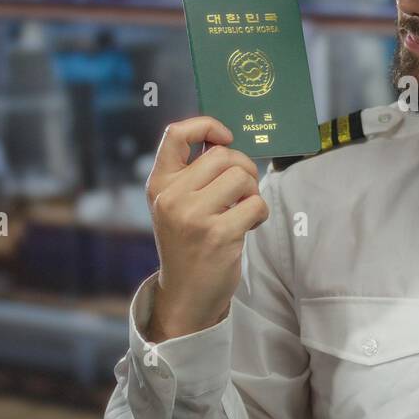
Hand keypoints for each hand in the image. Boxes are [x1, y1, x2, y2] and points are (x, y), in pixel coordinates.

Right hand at [144, 117, 268, 340]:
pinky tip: (249, 225)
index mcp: (159, 184)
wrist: (186, 293)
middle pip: (223, 155)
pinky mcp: (218, 235)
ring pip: (241, 176)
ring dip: (252, 190)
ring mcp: (193, 216)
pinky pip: (256, 204)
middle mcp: (171, 197)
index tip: (225, 138)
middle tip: (242, 188)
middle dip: (243, 167)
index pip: (176, 133)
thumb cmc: (188, 242)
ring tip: (243, 208)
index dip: (207, 125)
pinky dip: (260, 213)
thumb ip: (193, 174)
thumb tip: (227, 140)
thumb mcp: (177, 204)